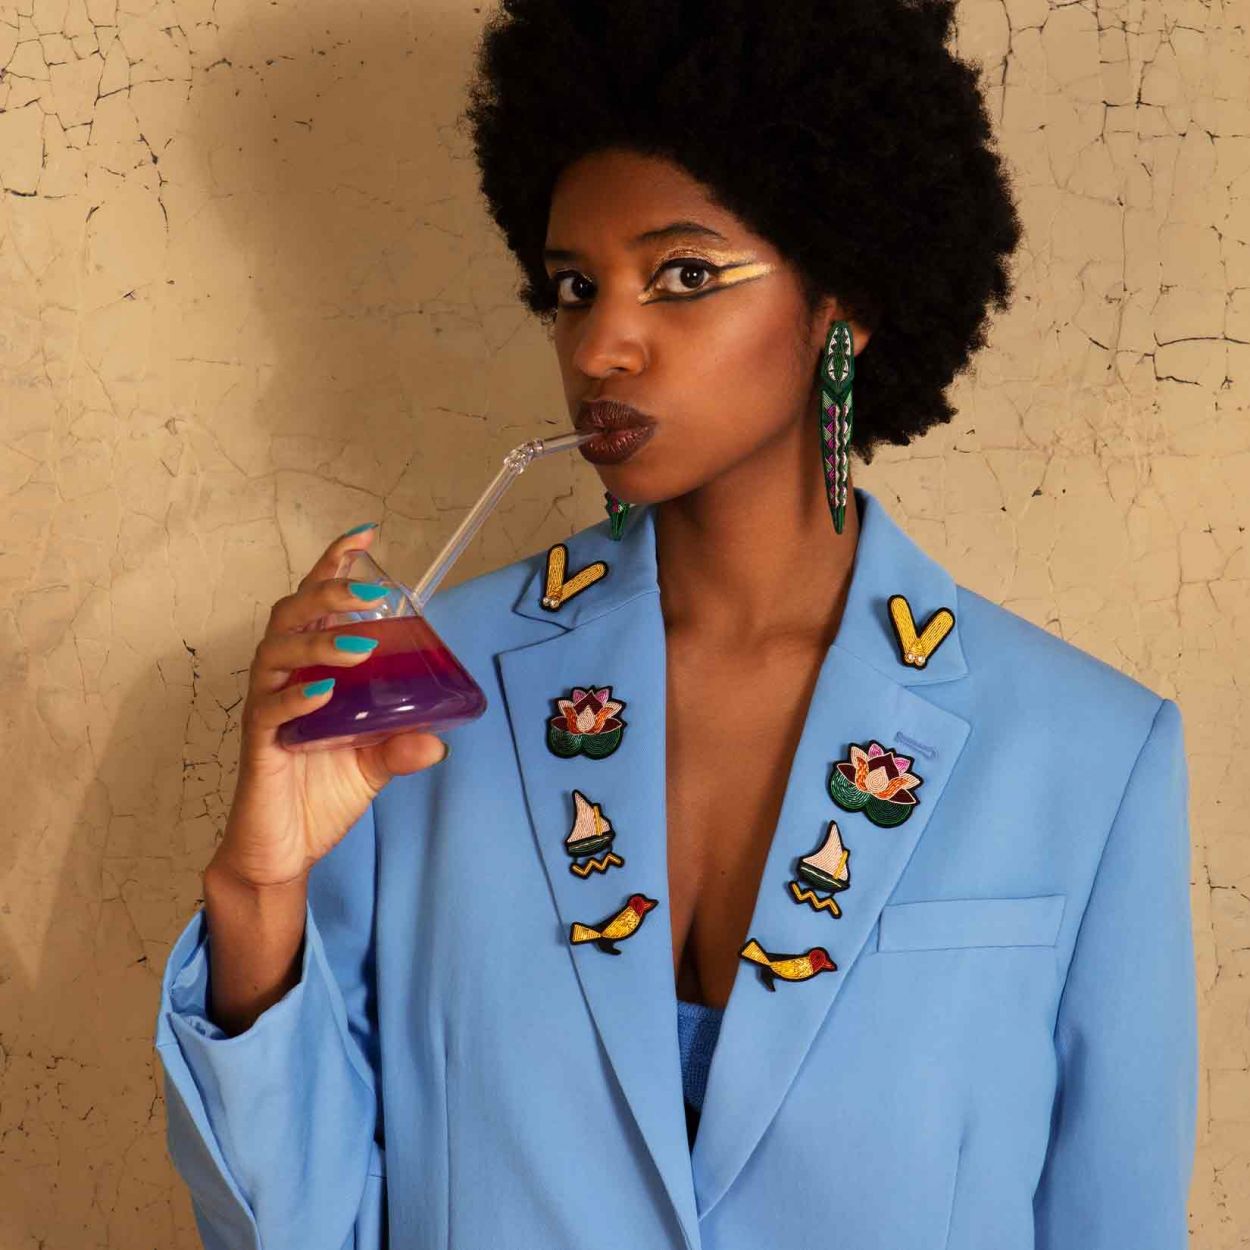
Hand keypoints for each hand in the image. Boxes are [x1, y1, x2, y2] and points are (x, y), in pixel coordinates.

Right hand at [211, 525, 448, 887]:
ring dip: (318, 639)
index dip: (334, 564)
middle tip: (371, 592)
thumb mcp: (374, 764)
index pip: (317, 604)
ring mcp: (268, 708)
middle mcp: (286, 678)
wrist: (282, 851)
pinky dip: (295, 696)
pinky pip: (269, 709)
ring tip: (358, 644)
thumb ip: (401, 744)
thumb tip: (439, 739)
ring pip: (276, 651)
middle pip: (292, 613)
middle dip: (329, 590)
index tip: (365, 534)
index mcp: (313, 670)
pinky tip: (323, 691)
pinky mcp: (259, 743)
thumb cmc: (318, 795)